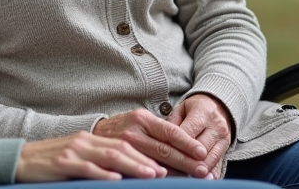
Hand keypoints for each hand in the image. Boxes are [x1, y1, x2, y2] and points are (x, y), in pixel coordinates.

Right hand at [16, 131, 166, 181]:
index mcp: (92, 138)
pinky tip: (116, 181)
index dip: (147, 152)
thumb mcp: (79, 156)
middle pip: (123, 147)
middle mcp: (86, 141)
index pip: (126, 143)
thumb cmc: (52, 162)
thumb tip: (127, 174)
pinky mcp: (62, 163)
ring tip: (150, 174)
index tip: (167, 164)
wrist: (20, 159)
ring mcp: (74, 150)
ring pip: (109, 155)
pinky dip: (103, 174)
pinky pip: (86, 168)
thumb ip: (100, 160)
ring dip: (132, 166)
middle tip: (166, 172)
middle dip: (147, 160)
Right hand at [92, 109, 212, 176]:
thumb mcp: (141, 122)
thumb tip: (188, 147)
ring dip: (170, 172)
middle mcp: (132, 130)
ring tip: (186, 178)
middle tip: (202, 171)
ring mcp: (121, 144)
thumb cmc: (124, 127)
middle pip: (163, 149)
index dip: (187, 143)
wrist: (95, 130)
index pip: (170, 131)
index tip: (202, 153)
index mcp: (142, 118)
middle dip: (185, 162)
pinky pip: (133, 168)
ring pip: (150, 161)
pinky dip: (148, 175)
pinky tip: (158, 180)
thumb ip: (160, 132)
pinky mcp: (115, 158)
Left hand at [168, 94, 232, 178]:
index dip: (176, 144)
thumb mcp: (181, 109)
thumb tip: (162, 140)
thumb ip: (172, 123)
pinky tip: (198, 178)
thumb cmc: (194, 109)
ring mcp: (223, 139)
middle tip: (169, 169)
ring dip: (195, 169)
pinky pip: (217, 165)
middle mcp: (216, 126)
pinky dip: (207, 173)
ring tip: (181, 176)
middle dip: (185, 160)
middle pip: (200, 148)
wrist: (219, 107)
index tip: (163, 154)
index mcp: (203, 112)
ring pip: (209, 159)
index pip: (189, 132)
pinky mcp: (226, 149)